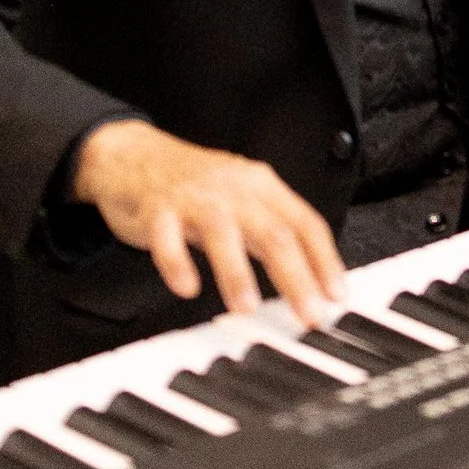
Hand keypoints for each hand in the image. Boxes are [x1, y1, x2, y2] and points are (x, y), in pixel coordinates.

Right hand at [69, 121, 347, 326]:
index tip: (337, 295)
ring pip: (223, 233)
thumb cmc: (194, 185)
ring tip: (247, 308)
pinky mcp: (157, 208)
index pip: (305, 222)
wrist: (132, 154)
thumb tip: (310, 276)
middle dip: (296, 277)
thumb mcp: (241, 198)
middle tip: (309, 315)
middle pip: (273, 233)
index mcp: (261, 186)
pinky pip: (167, 237)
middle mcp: (233, 189)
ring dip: (236, 273)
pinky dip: (177, 262)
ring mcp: (195, 197)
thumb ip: (271, 232)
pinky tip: (186, 287)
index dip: (325, 260)